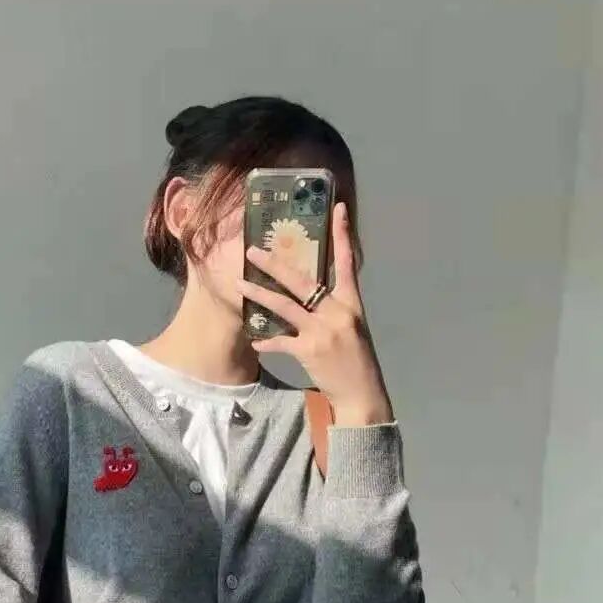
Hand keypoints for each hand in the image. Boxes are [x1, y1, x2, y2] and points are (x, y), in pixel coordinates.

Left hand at [237, 203, 393, 424]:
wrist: (362, 394)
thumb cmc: (356, 361)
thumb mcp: (352, 329)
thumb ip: (333, 310)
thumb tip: (309, 296)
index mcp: (351, 304)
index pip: (347, 263)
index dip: (343, 236)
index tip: (339, 209)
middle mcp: (338, 312)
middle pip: (302, 281)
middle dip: (275, 265)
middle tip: (253, 252)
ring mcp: (323, 331)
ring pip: (285, 306)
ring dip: (260, 294)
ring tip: (240, 285)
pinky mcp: (309, 351)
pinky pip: (281, 342)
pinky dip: (267, 341)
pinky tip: (255, 341)